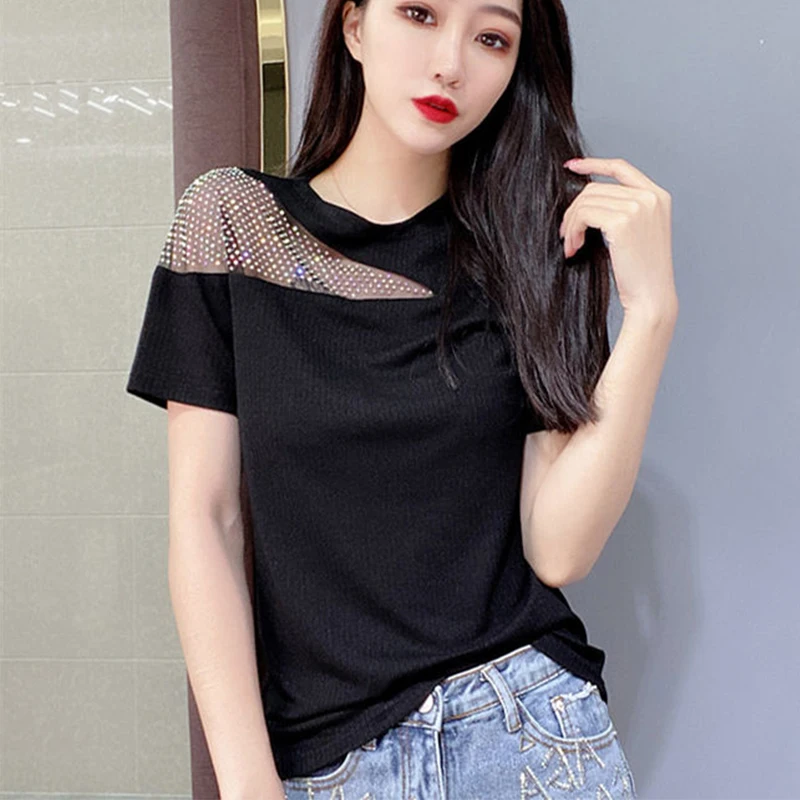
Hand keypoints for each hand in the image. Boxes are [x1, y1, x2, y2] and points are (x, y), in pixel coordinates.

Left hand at [559, 157, 677, 318]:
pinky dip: (572, 232)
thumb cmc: (641, 273)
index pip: (621, 168)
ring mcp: (638, 207)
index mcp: (658, 196)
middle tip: (566, 235)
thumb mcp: (637, 233)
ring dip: (571, 225)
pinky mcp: (622, 222)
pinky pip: (583, 216)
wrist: (651, 297)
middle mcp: (650, 197)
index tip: (572, 167)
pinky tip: (574, 248)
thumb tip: (586, 200)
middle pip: (595, 188)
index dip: (593, 164)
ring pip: (586, 202)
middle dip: (574, 211)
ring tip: (571, 246)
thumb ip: (622, 210)